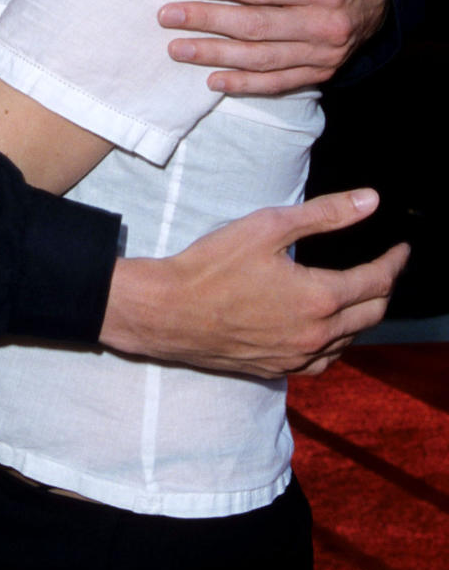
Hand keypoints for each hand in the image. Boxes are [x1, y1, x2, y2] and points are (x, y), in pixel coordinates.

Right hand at [99, 188, 408, 375]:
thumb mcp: (269, 226)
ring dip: (364, 316)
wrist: (168, 311)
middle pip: (371, 314)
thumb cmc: (213, 264)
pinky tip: (329, 329)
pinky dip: (338, 342)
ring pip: (350, 341)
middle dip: (385, 288)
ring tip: (361, 292)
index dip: (394, 262)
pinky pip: (325, 361)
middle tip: (386, 267)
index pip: (376, 281)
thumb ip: (324, 214)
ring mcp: (296, 358)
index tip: (401, 249)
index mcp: (318, 298)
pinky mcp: (277, 370)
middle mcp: (315, 335)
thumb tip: (370, 200)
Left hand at [156, 0, 388, 94]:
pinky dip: (244, 85)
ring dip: (215, 56)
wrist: (383, 5)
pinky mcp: (318, 74)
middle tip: (167, 16)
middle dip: (207, 21)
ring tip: (176, 48)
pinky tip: (211, 81)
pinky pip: (276, 84)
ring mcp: (322, 55)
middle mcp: (324, 25)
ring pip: (261, 59)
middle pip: (255, 26)